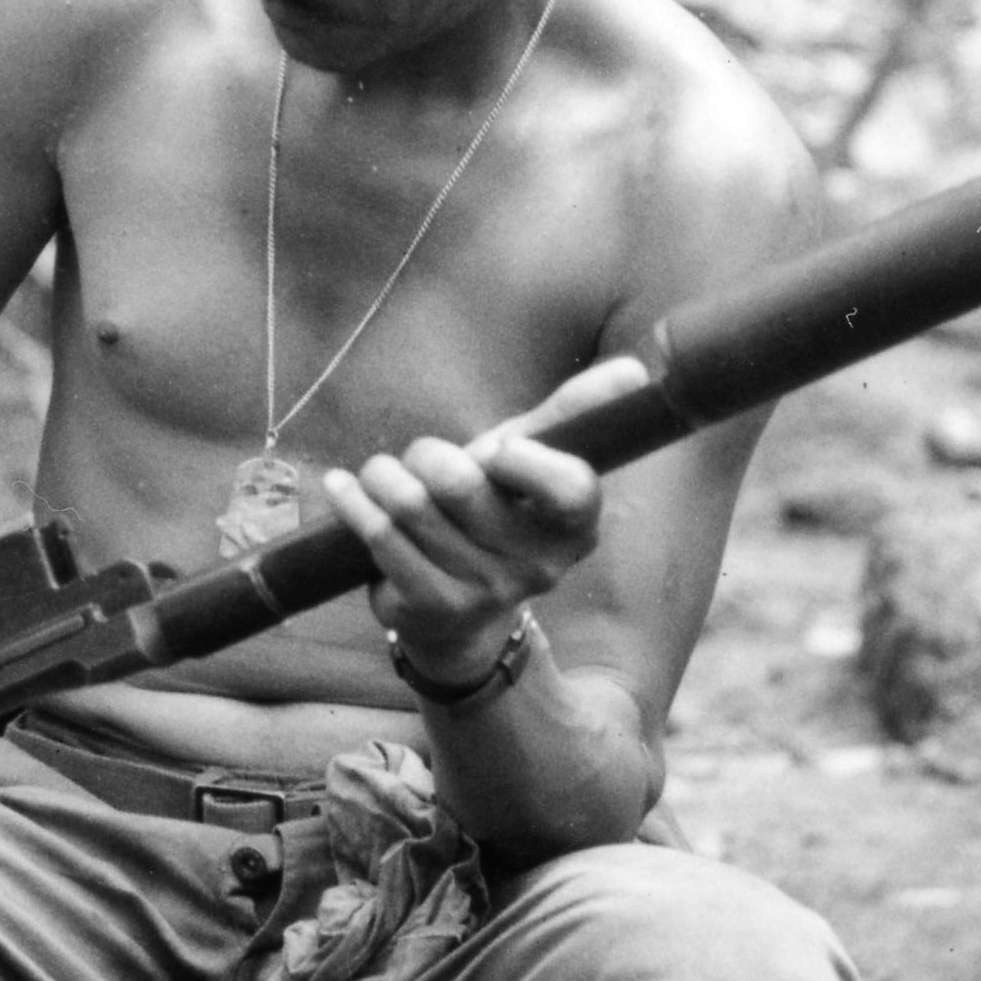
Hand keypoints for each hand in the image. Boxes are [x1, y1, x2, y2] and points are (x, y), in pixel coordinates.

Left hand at [316, 424, 599, 681]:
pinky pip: (379, 536)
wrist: (459, 614)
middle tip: (424, 460)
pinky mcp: (431, 607)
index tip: (495, 447)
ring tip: (381, 474)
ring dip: (383, 474)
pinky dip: (353, 502)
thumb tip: (636, 367)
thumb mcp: (537, 462)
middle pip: (460, 482)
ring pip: (410, 504)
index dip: (527, 460)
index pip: (571, 488)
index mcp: (576, 527)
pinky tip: (345, 488)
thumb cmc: (499, 516)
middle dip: (426, 453)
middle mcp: (538, 566)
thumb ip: (576, 414)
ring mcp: (483, 591)